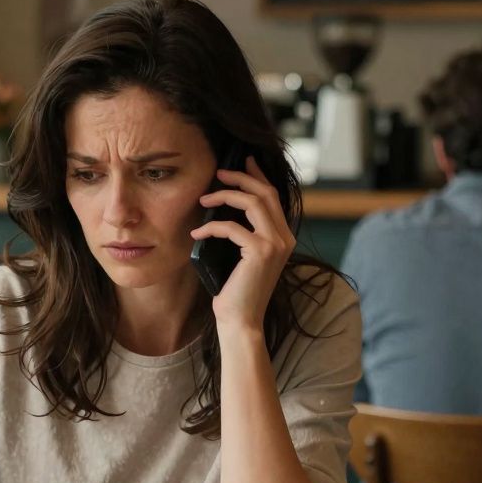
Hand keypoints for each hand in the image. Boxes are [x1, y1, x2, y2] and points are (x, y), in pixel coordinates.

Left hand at [189, 155, 295, 329]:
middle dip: (241, 177)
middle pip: (266, 193)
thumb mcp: (241, 256)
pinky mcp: (261, 251)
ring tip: (204, 199)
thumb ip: (243, 233)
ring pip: (253, 202)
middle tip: (218, 172)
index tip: (242, 162)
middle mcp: (285, 238)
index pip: (273, 197)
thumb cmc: (236, 291)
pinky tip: (197, 234)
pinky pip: (232, 227)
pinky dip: (211, 227)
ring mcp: (276, 244)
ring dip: (225, 195)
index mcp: (283, 237)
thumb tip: (223, 207)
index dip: (258, 176)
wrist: (241, 320)